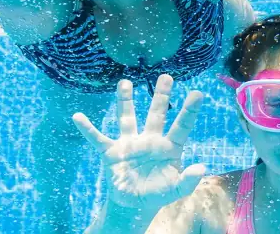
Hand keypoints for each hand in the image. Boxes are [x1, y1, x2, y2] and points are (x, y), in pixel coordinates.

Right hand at [74, 75, 206, 212]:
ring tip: (125, 82)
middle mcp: (150, 140)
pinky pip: (97, 139)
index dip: (189, 111)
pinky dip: (87, 129)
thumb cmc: (158, 193)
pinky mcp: (112, 152)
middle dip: (161, 96)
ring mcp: (130, 144)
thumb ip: (188, 180)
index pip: (181, 126)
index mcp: (169, 147)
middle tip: (167, 76)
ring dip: (125, 101)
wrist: (135, 204)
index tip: (198, 93)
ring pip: (128, 118)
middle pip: (157, 114)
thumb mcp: (176, 189)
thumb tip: (201, 168)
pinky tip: (78, 117)